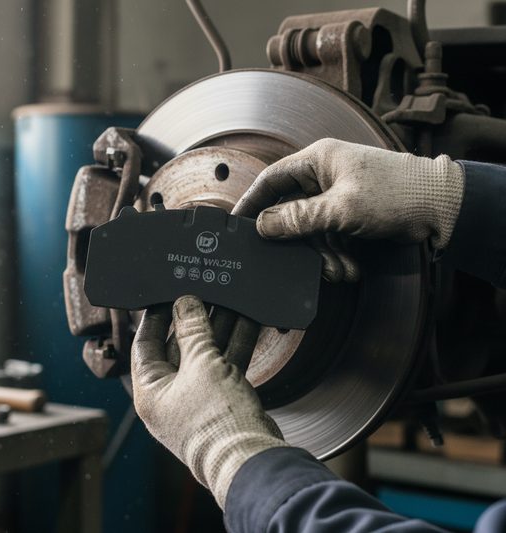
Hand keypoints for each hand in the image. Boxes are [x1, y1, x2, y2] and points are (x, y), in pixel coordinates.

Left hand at [131, 296, 286, 508]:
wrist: (251, 460)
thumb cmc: (216, 422)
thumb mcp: (201, 364)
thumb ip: (193, 330)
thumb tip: (185, 304)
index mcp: (149, 391)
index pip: (145, 344)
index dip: (156, 317)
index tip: (165, 297)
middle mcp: (169, 397)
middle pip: (178, 348)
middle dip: (194, 321)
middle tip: (204, 295)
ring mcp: (196, 402)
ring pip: (205, 357)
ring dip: (218, 330)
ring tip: (229, 303)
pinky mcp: (222, 404)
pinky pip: (224, 368)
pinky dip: (235, 347)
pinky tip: (247, 323)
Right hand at [234, 138, 464, 279]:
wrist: (444, 207)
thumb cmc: (397, 193)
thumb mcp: (341, 209)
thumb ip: (298, 219)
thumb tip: (263, 226)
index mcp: (318, 160)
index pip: (271, 180)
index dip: (252, 202)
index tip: (236, 224)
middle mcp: (324, 175)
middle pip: (291, 211)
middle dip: (299, 242)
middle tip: (299, 263)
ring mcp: (338, 195)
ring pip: (312, 230)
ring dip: (322, 254)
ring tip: (338, 271)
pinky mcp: (351, 214)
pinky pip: (330, 236)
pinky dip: (337, 254)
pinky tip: (348, 268)